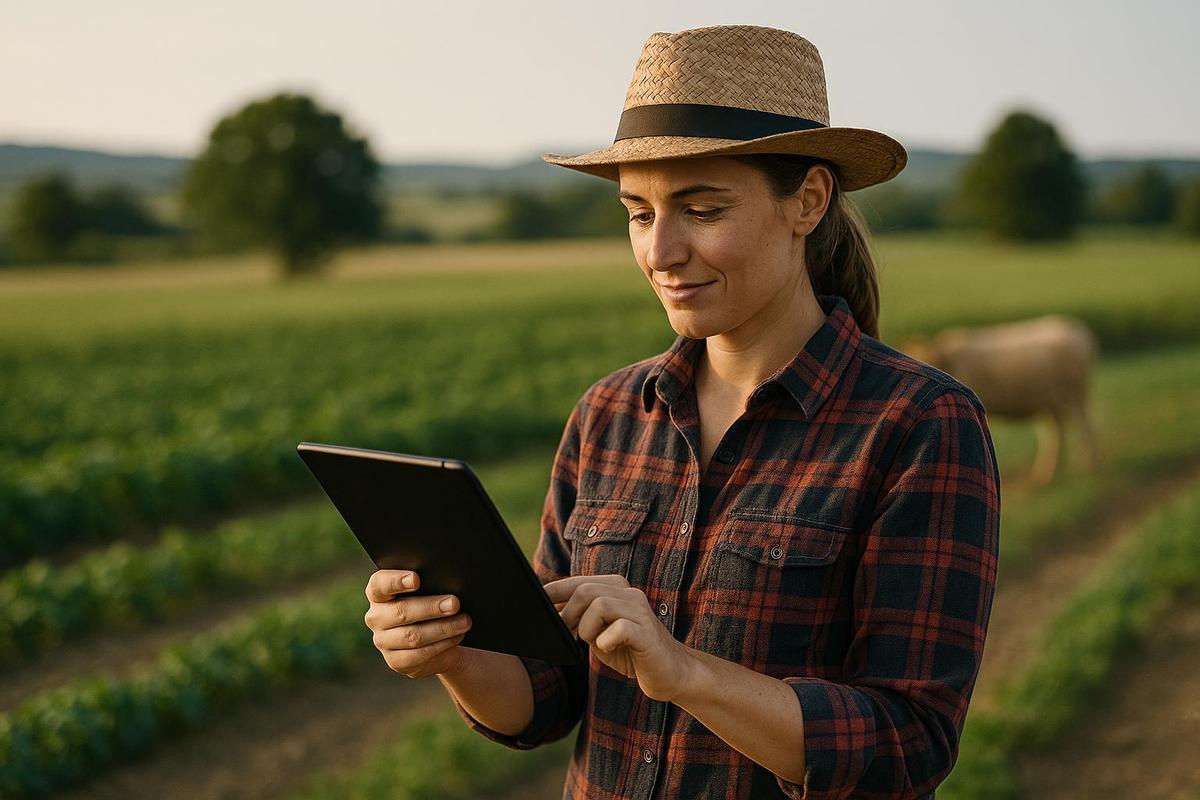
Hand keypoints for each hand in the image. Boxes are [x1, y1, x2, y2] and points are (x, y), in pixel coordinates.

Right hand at [363, 569, 474, 678]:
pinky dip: (442, 644)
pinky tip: (456, 636)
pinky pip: (420, 654)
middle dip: (431, 607)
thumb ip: (430, 584)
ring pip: (413, 635)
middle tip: (454, 603)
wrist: (434, 638)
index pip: (380, 584)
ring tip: (464, 621)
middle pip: (401, 611)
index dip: (396, 581)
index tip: (416, 579)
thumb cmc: (430, 604)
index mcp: (378, 594)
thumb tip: (448, 586)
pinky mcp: (396, 661)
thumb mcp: (428, 592)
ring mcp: (383, 641)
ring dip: (442, 628)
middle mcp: (376, 617)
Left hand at [545, 574, 696, 702]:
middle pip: (585, 591)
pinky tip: (607, 649)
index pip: (578, 582)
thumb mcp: (598, 633)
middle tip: (567, 635)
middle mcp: (629, 594)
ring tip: (592, 643)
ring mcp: (640, 612)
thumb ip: (578, 620)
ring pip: (599, 605)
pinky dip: (606, 641)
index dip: (553, 592)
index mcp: (616, 589)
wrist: (671, 672)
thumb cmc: (630, 652)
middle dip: (568, 614)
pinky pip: (619, 629)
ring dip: (587, 628)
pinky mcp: (648, 634)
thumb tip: (547, 614)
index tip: (536, 605)